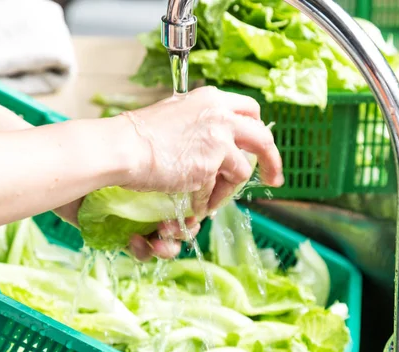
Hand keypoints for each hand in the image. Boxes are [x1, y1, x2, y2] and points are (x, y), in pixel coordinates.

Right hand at [117, 86, 283, 211]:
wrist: (123, 147)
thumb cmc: (140, 134)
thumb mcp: (177, 113)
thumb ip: (202, 121)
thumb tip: (217, 138)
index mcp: (213, 100)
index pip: (250, 111)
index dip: (257, 131)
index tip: (262, 148)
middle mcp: (221, 117)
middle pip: (262, 138)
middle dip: (272, 161)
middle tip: (274, 178)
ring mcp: (218, 142)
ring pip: (241, 171)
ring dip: (227, 189)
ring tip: (209, 200)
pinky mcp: (210, 167)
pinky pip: (216, 190)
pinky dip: (207, 201)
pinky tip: (193, 204)